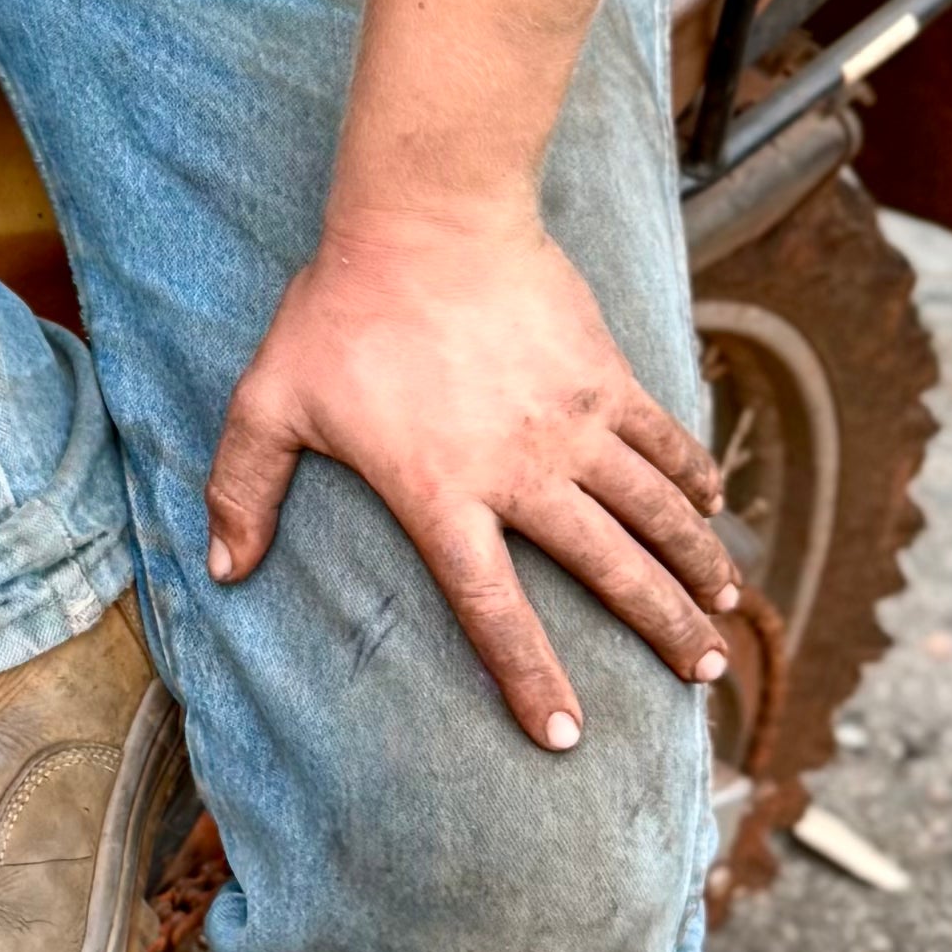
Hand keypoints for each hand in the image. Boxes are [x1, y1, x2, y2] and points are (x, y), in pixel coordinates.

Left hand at [203, 210, 739, 748]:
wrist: (425, 214)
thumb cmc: (340, 308)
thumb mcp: (270, 401)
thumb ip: (242, 488)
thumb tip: (222, 570)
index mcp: (441, 494)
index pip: (491, 611)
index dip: (529, 678)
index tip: (566, 737)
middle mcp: (521, 470)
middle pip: (609, 571)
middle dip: (662, 630)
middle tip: (701, 675)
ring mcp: (573, 421)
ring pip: (654, 511)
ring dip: (698, 566)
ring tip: (729, 614)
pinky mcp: (605, 373)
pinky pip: (662, 438)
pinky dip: (692, 475)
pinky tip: (713, 507)